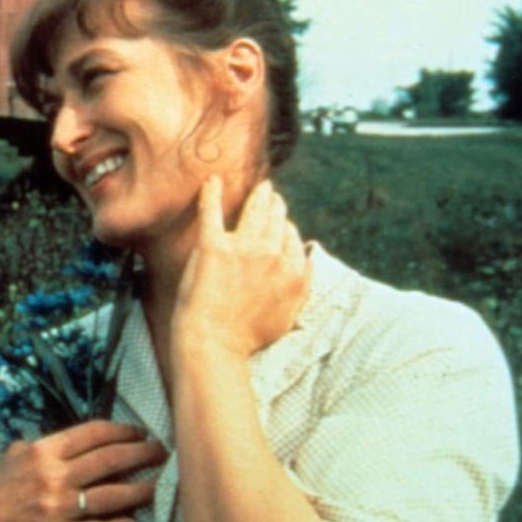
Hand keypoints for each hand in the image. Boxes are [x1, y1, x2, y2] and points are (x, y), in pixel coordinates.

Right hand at [0, 421, 166, 521]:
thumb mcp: (12, 459)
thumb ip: (37, 446)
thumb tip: (59, 439)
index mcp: (43, 453)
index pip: (93, 434)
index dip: (123, 431)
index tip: (140, 432)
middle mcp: (54, 477)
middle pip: (111, 460)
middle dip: (142, 454)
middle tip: (161, 453)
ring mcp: (58, 508)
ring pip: (113, 495)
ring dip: (142, 490)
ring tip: (160, 486)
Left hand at [170, 177, 309, 361]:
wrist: (214, 341)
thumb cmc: (248, 335)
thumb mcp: (289, 314)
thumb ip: (303, 286)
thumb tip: (310, 263)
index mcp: (293, 270)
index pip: (292, 237)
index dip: (285, 229)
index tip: (280, 224)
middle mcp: (272, 254)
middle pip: (276, 220)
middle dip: (276, 206)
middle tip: (272, 195)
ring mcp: (243, 248)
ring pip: (255, 212)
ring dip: (259, 197)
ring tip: (261, 188)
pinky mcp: (213, 246)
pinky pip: (212, 212)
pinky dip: (211, 194)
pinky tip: (212, 180)